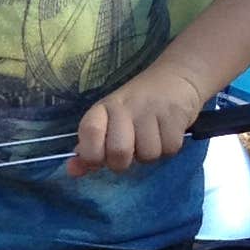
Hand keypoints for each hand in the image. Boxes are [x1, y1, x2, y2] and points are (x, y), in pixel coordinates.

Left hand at [69, 58, 209, 175]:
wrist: (176, 78)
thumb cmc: (137, 105)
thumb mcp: (109, 121)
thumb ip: (90, 147)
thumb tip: (73, 171)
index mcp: (103, 109)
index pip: (89, 131)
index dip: (91, 154)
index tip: (99, 159)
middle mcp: (124, 107)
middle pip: (119, 153)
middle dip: (124, 162)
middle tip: (130, 149)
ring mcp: (150, 110)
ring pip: (148, 155)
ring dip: (150, 153)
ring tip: (152, 135)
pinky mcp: (175, 115)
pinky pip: (169, 149)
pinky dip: (169, 147)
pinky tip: (167, 131)